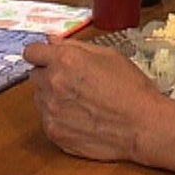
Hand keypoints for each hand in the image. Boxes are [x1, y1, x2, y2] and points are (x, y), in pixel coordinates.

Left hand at [23, 39, 166, 162]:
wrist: (143, 126)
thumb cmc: (131, 88)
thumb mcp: (109, 55)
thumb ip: (75, 46)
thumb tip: (51, 41)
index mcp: (65, 60)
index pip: (31, 52)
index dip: (40, 55)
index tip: (48, 60)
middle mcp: (53, 83)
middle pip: (35, 76)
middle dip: (50, 76)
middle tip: (74, 83)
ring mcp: (51, 110)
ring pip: (41, 99)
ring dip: (53, 98)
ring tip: (81, 103)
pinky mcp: (54, 132)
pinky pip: (48, 120)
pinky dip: (60, 118)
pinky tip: (82, 119)